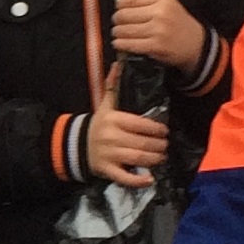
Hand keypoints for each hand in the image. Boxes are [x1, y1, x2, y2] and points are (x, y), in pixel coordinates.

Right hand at [87, 70, 169, 186]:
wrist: (76, 145)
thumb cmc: (98, 124)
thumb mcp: (104, 105)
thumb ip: (112, 86)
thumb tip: (119, 63)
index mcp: (113, 120)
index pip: (140, 124)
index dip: (156, 128)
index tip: (164, 130)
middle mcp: (112, 137)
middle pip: (143, 142)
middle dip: (159, 145)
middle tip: (166, 145)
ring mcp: (110, 155)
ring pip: (138, 158)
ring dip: (155, 159)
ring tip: (162, 157)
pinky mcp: (108, 170)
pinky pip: (125, 177)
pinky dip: (138, 180)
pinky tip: (150, 178)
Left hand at [111, 0, 204, 73]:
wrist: (196, 45)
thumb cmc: (178, 24)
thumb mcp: (168, 5)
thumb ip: (147, 2)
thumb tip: (120, 4)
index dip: (119, 4)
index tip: (117, 8)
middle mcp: (160, 12)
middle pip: (125, 14)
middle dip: (116, 19)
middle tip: (116, 23)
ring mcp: (158, 30)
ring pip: (125, 30)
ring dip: (117, 32)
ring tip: (117, 33)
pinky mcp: (155, 46)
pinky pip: (130, 44)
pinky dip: (120, 44)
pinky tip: (118, 43)